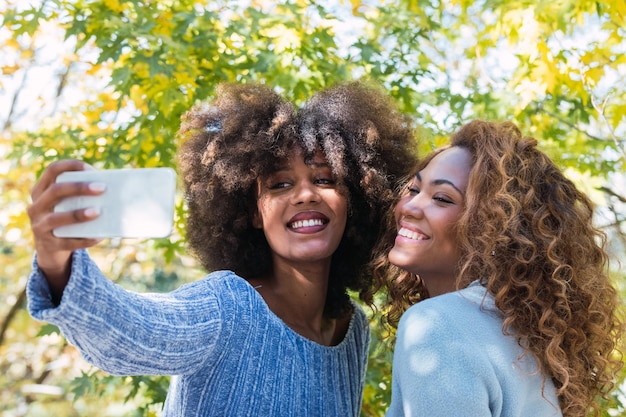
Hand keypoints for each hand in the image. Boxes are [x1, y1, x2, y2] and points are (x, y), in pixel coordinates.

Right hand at [27, 159, 103, 298]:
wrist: (51, 248)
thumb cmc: (66, 217)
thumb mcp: (67, 204)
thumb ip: (80, 196)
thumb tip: (114, 190)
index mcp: (41, 191)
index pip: (52, 170)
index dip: (70, 166)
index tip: (89, 168)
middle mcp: (36, 206)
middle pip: (55, 191)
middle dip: (79, 188)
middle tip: (102, 188)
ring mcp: (39, 226)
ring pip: (56, 218)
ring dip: (78, 214)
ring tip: (98, 212)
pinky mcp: (48, 245)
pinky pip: (67, 242)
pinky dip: (85, 239)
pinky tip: (99, 236)